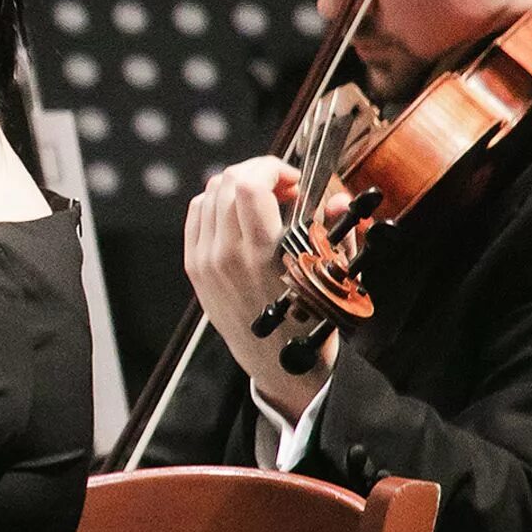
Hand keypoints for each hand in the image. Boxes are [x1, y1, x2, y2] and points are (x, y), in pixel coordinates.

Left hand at [184, 156, 335, 419]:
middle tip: (285, 188)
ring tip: (266, 200)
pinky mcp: (194, 268)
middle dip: (259, 173)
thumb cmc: (312, 320)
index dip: (272, 169)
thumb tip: (335, 196)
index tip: (295, 180)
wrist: (279, 363)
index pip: (247, 186)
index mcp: (263, 256)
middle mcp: (227, 256)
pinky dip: (218, 203)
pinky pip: (197, 215)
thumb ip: (336, 227)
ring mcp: (205, 262)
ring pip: (209, 194)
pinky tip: (240, 213)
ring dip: (239, 186)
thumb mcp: (335, 273)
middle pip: (227, 182)